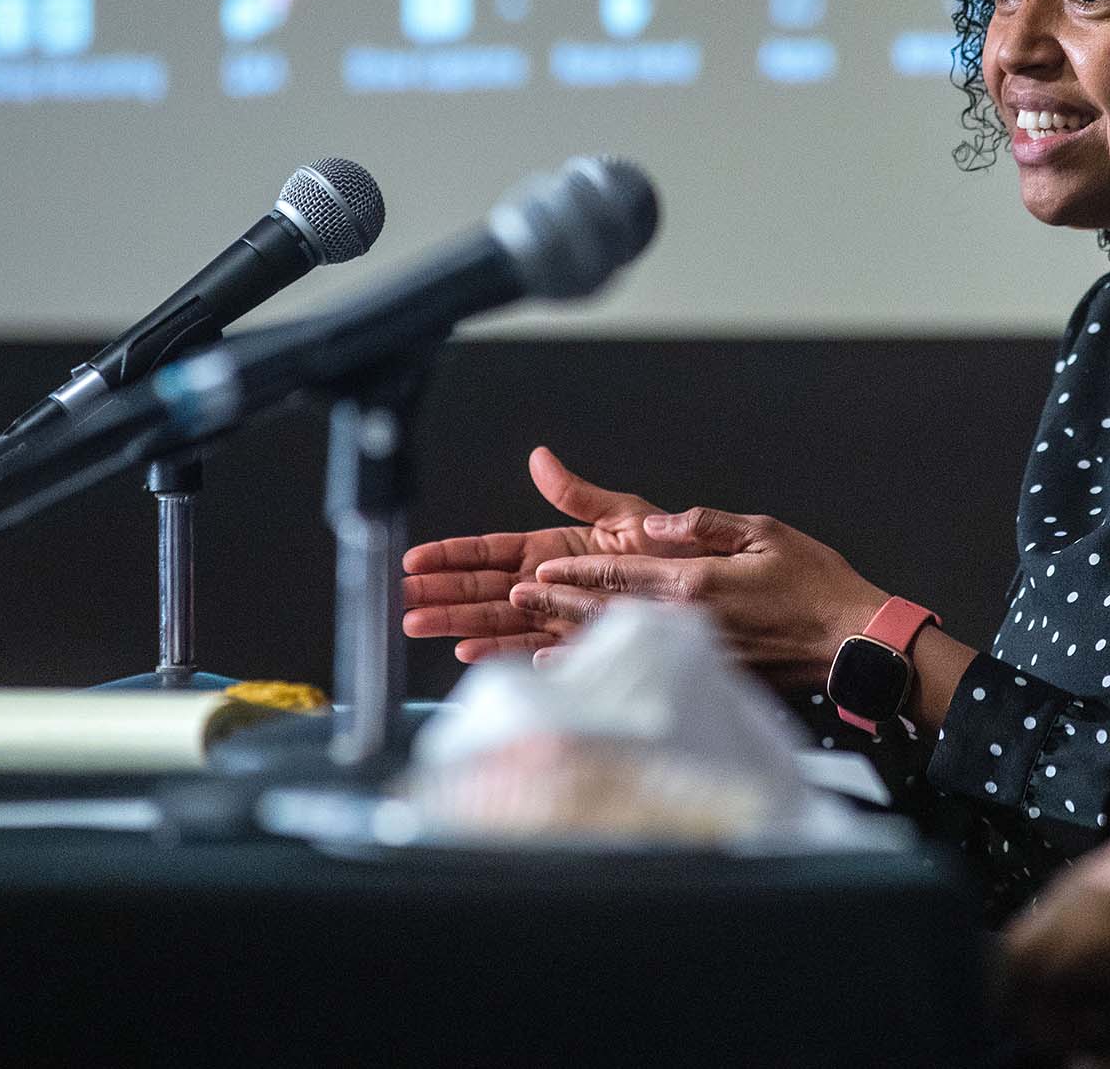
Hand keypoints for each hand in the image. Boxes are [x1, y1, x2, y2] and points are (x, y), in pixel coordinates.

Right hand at [401, 448, 702, 661]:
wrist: (710, 589)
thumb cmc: (671, 550)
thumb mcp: (625, 514)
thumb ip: (578, 494)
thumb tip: (540, 459)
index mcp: (553, 549)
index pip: (491, 552)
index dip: (452, 555)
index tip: (415, 560)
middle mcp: (549, 584)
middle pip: (482, 588)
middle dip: (440, 593)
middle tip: (399, 600)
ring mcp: (558, 613)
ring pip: (497, 618)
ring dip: (456, 622)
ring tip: (417, 624)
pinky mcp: (576, 640)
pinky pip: (533, 646)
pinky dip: (501, 650)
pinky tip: (469, 651)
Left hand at [510, 503, 890, 688]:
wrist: (851, 641)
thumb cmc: (816, 585)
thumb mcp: (766, 532)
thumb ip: (707, 524)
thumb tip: (659, 522)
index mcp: (698, 583)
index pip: (622, 578)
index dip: (575, 576)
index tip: (537, 575)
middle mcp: (690, 623)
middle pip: (610, 614)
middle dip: (558, 607)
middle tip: (515, 602)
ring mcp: (698, 654)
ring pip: (624, 646)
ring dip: (575, 643)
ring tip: (533, 644)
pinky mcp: (711, 674)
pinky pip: (649, 670)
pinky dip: (614, 671)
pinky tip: (592, 676)